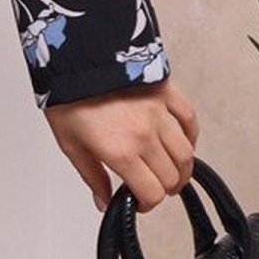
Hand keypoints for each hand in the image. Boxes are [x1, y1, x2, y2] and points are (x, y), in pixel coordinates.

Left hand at [44, 78, 198, 213]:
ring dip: (181, 168)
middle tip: (152, 187)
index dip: (147, 204)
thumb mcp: (71, 144)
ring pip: (186, 153)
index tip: (140, 202)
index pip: (151, 193)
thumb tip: (104, 202)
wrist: (76, 54)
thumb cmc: (69, 96)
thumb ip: (92, 176)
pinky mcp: (167, 93)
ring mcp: (159, 113)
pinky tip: (181, 142)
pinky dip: (190, 136)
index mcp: (120, 150)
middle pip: (172, 177)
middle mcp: (145, 134)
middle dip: (163, 188)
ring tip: (169, 171)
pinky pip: (190, 120)